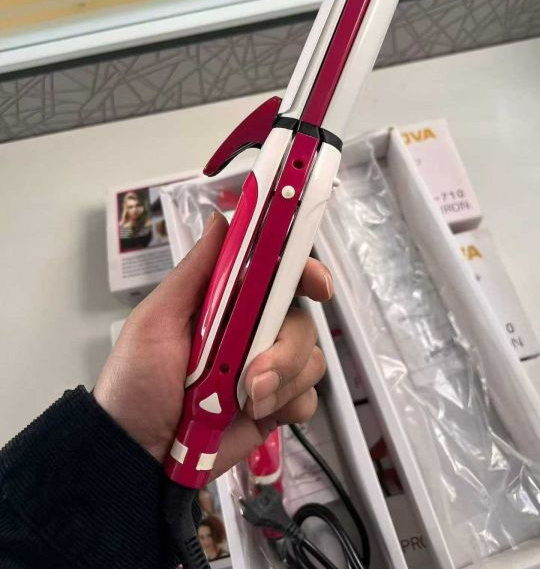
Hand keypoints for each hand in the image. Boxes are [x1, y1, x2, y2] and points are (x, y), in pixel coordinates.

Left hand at [94, 212, 331, 477]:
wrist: (138, 453)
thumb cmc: (137, 380)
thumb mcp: (157, 320)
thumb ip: (196, 272)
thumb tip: (223, 219)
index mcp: (228, 301)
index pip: (278, 273)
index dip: (304, 271)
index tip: (316, 285)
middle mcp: (253, 329)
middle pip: (302, 319)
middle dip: (286, 347)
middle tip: (254, 373)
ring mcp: (268, 368)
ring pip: (311, 358)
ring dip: (282, 381)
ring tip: (244, 401)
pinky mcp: (275, 405)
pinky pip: (307, 397)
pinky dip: (288, 405)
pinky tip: (256, 415)